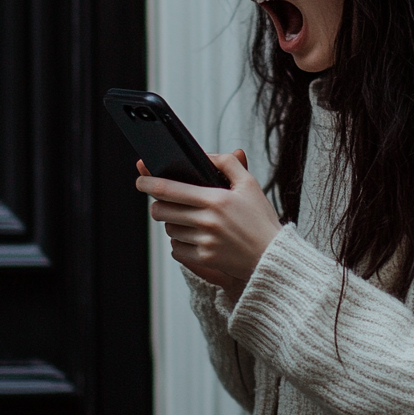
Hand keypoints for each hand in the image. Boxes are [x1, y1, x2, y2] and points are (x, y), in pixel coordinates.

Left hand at [136, 150, 280, 294]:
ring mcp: (204, 242)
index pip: (170, 189)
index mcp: (215, 199)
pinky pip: (177, 249)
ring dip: (172, 223)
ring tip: (187, 219)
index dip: (149, 183)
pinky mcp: (205, 258)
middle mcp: (207, 221)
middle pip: (162, 211)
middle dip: (158, 205)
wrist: (273, 256)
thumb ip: (228, 164)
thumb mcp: (250, 185)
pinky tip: (193, 236)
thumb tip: (206, 155)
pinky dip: (180, 242)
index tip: (140, 180)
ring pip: (169, 230)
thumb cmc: (261, 219)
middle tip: (164, 202)